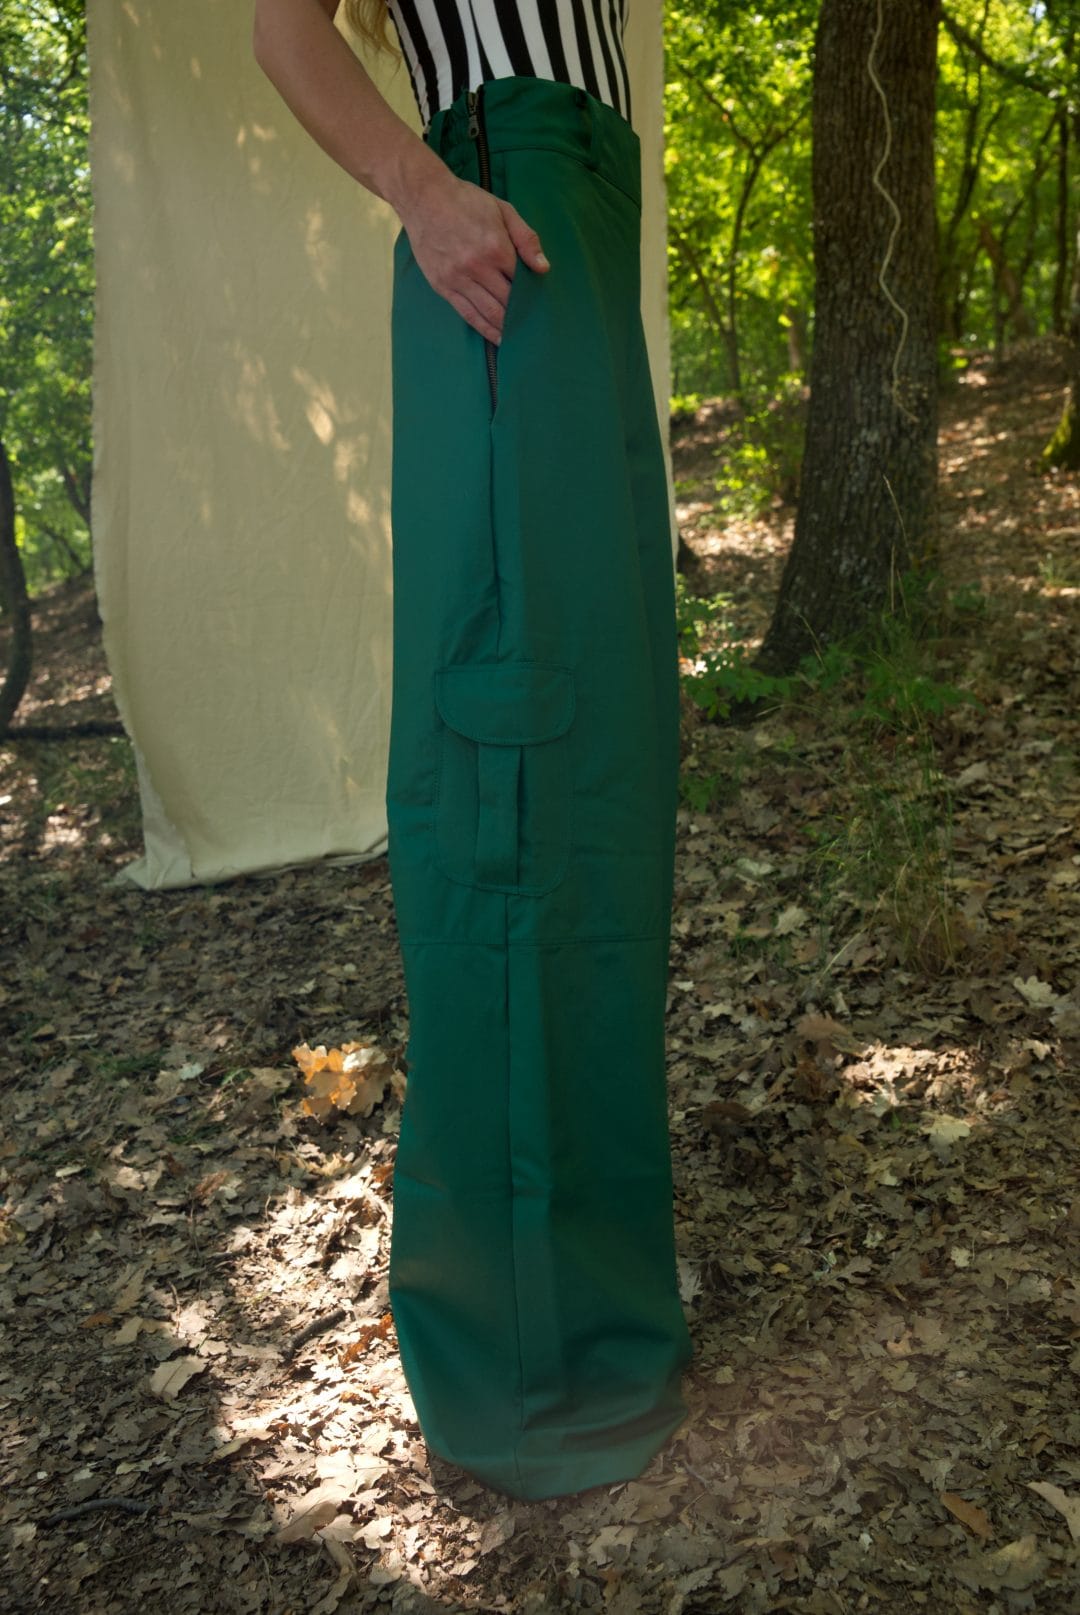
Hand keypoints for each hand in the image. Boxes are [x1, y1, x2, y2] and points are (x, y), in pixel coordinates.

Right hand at [399, 170, 549, 343]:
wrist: (424, 198)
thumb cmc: (466, 201)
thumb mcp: (503, 210)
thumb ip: (526, 238)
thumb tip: (543, 268)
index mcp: (495, 247)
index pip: (521, 281)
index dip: (532, 294)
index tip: (541, 306)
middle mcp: (477, 266)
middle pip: (507, 301)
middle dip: (522, 315)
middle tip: (535, 328)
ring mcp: (458, 278)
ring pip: (489, 313)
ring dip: (506, 328)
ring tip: (519, 339)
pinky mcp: (443, 286)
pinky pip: (467, 314)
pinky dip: (484, 329)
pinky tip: (497, 338)